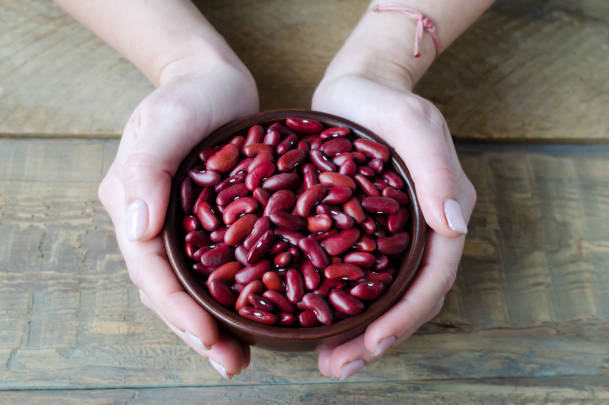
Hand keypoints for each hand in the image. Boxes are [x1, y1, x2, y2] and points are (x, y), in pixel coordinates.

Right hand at [97, 57, 257, 377]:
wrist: (213, 80)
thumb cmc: (187, 96)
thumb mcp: (165, 123)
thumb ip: (145, 170)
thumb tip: (139, 231)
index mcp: (135, 209)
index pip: (151, 273)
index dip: (177, 311)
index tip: (209, 339)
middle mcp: (157, 225)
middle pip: (171, 290)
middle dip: (197, 332)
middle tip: (231, 363)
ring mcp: (186, 227)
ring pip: (195, 286)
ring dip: (215, 323)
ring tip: (242, 355)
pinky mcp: (216, 223)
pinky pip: (221, 265)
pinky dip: (236, 293)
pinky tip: (262, 313)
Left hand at [312, 72, 475, 378]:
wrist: (358, 87)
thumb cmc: (386, 102)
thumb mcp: (412, 124)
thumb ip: (437, 169)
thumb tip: (454, 225)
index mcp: (440, 213)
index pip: (431, 279)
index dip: (405, 318)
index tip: (371, 345)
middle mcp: (420, 232)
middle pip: (406, 300)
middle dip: (377, 340)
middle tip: (337, 368)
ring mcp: (390, 235)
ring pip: (381, 297)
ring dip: (358, 334)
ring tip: (327, 361)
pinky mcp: (361, 232)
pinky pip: (356, 277)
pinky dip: (340, 306)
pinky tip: (312, 323)